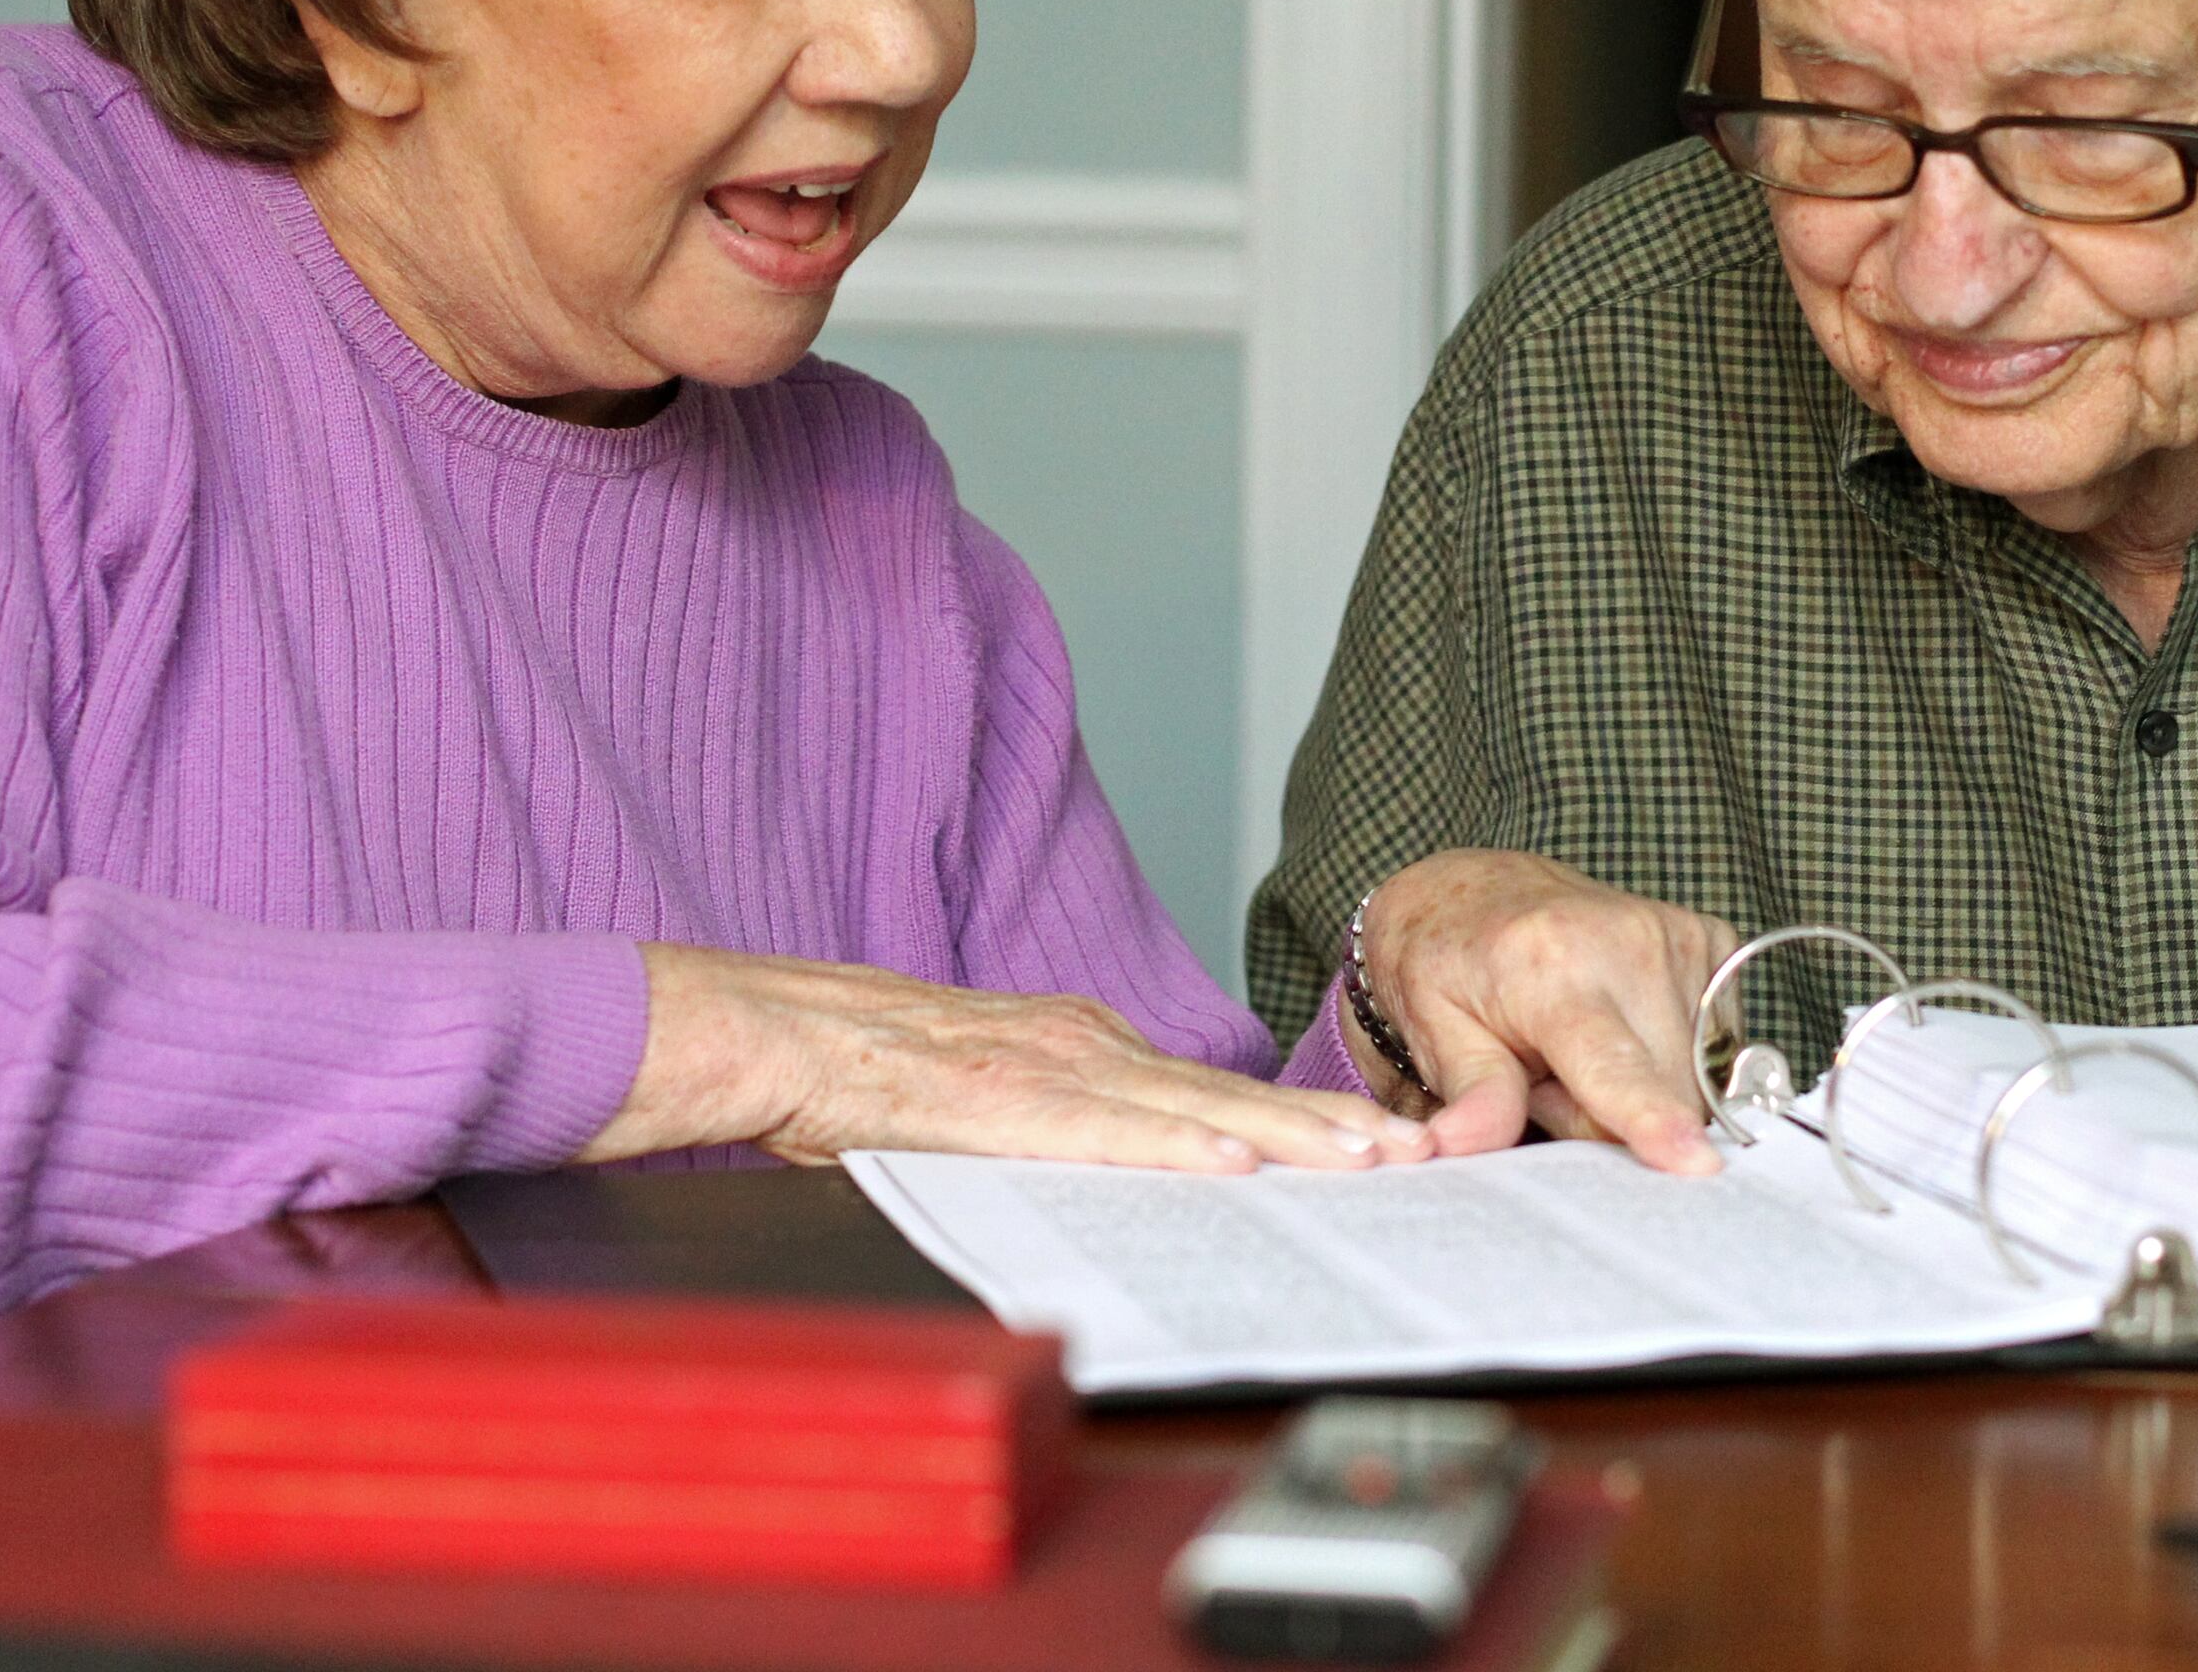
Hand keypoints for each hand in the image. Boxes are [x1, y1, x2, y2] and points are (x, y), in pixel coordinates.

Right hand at [580, 943, 1432, 1172]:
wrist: (778, 1033)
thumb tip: (1137, 1164)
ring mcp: (1050, 1068)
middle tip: (1420, 1152)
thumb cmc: (871, 1074)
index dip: (1300, 1119)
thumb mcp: (989, 1091)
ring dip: (1289, 1136)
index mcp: (1082, 1045)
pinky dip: (1180, 1144)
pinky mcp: (1007, 1100)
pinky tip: (1238, 1162)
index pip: (1212, 1091)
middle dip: (1329, 1126)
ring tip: (1369, 1160)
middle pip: (1228, 1095)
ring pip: (1192, 1109)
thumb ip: (1063, 1118)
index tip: (1378, 1142)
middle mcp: (1084, 1045)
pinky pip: (1108, 1129)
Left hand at [1352, 850, 1732, 1173]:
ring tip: (1580, 1047)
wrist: (1478, 888)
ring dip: (1644, 1085)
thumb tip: (1460, 1142)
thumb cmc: (1450, 965)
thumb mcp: (1432, 1031)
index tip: (1697, 1165)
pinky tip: (1623, 1023)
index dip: (1652, 1119)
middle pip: (1663, 1095)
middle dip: (1611, 1116)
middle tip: (1548, 1075)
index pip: (1612, 1064)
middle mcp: (1629, 941)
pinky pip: (1715, 1045)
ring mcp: (1679, 935)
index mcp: (1551, 966)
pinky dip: (1671, 1052)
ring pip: (1696, 1078)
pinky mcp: (1712, 940)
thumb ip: (1471, 1089)